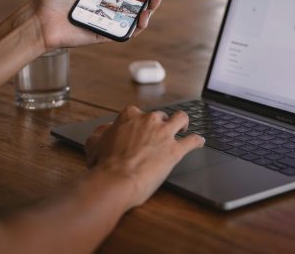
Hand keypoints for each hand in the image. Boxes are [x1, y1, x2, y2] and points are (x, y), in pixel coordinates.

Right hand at [85, 106, 204, 208]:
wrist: (115, 180)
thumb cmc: (103, 165)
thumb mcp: (94, 143)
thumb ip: (102, 132)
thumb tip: (107, 129)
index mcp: (130, 116)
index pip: (138, 113)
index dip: (139, 123)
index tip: (139, 130)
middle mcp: (149, 120)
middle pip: (160, 116)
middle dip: (160, 124)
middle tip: (158, 135)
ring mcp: (164, 134)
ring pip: (181, 119)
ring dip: (183, 123)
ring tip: (183, 128)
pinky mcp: (175, 150)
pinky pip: (192, 141)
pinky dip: (197, 141)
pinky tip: (200, 142)